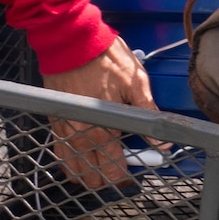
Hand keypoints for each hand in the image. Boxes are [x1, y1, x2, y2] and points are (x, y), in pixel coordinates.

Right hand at [43, 37, 158, 187]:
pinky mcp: (55, 121)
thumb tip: (164, 142)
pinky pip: (60, 153)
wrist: (72, 41)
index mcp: (102, 130)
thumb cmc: (107, 59)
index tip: (137, 170)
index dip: (126, 177)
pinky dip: (72, 160)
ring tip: (104, 162)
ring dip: (88, 172)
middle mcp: (79, 137)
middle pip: (91, 178)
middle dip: (107, 178)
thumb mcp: (136, 82)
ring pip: (72, 169)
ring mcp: (64, 131)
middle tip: (122, 166)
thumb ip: (149, 114)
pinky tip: (85, 151)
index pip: (113, 171)